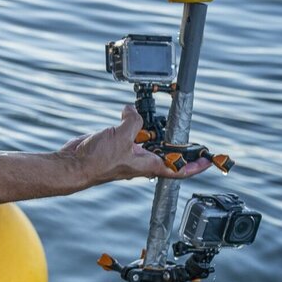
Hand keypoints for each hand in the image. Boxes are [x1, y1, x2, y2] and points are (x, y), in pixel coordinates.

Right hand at [59, 105, 212, 185]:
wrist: (74, 164)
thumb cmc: (97, 161)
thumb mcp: (122, 136)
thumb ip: (133, 121)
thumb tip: (132, 111)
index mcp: (147, 164)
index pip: (178, 169)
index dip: (195, 167)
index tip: (207, 162)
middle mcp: (140, 161)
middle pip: (164, 152)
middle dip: (174, 142)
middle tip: (183, 129)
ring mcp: (128, 153)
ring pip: (147, 140)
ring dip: (151, 129)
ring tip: (156, 116)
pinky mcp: (116, 146)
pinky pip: (130, 133)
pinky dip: (132, 122)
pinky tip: (128, 113)